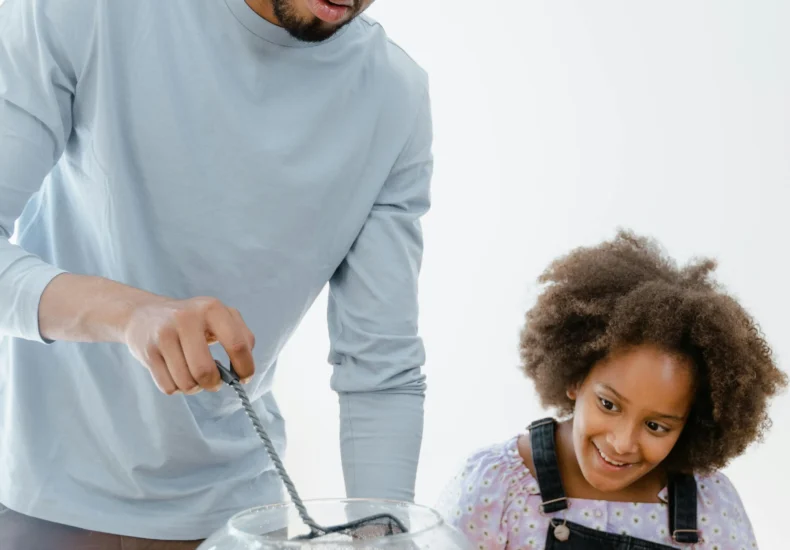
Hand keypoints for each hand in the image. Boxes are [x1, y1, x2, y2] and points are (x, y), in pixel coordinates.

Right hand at [123, 296, 254, 394]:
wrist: (144, 313)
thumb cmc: (192, 320)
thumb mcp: (219, 317)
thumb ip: (242, 336)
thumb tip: (245, 369)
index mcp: (211, 308)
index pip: (237, 345)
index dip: (245, 367)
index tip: (243, 378)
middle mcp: (186, 319)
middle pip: (205, 371)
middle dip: (213, 383)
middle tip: (214, 381)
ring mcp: (164, 335)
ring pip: (186, 383)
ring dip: (194, 387)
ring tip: (193, 374)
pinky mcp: (148, 352)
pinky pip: (168, 387)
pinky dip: (176, 388)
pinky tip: (177, 374)